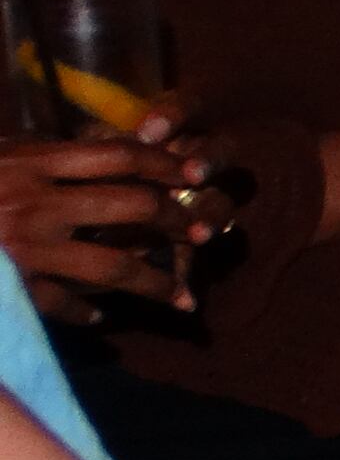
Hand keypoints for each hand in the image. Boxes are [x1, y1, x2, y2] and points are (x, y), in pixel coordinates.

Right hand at [0, 136, 214, 322]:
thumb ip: (37, 151)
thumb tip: (86, 143)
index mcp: (33, 164)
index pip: (120, 156)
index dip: (167, 163)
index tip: (198, 174)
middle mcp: (37, 203)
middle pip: (133, 205)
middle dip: (177, 220)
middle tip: (201, 232)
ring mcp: (25, 249)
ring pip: (113, 267)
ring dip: (155, 283)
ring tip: (181, 296)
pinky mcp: (10, 287)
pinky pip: (62, 303)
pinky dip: (85, 312)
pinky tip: (100, 317)